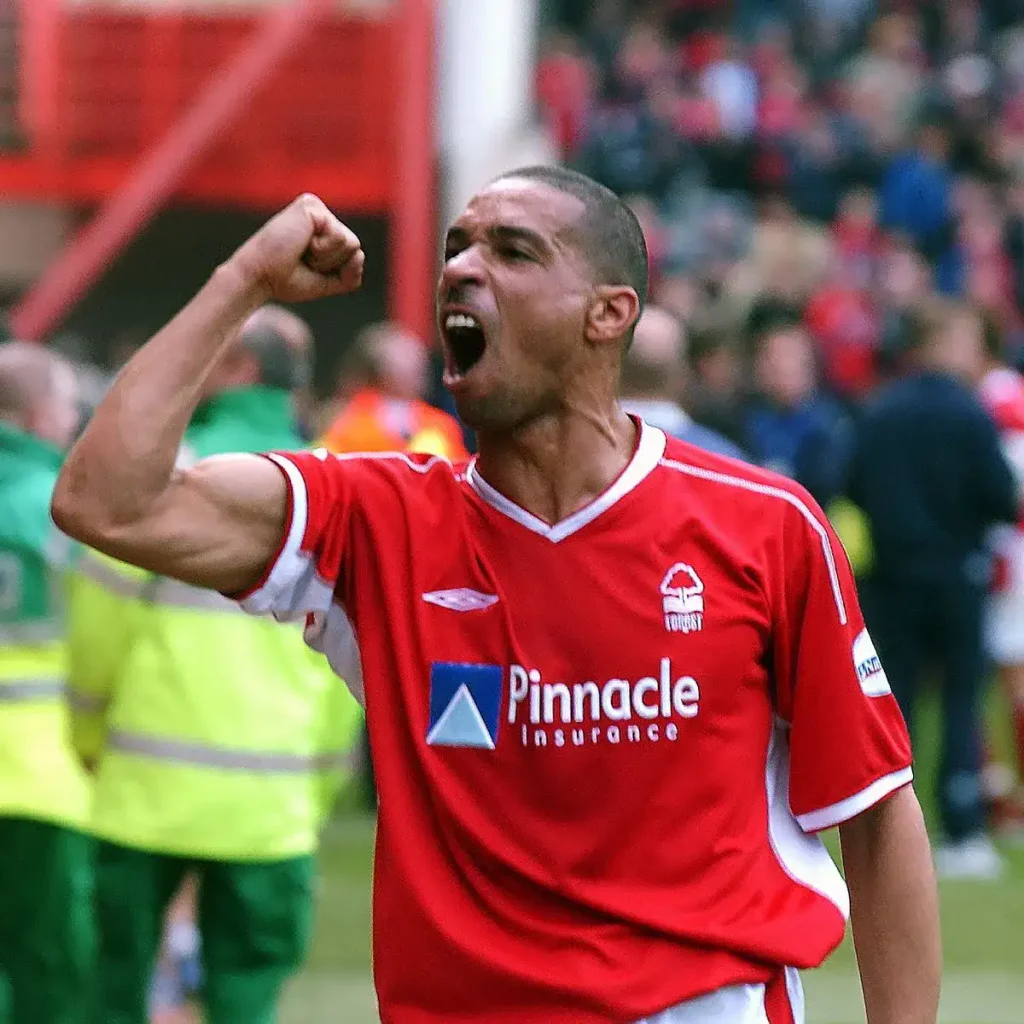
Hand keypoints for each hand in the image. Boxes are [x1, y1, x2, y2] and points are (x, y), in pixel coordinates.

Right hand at [229, 194, 364, 303]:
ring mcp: (317, 208)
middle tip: (302, 260)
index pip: (353, 254)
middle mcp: (321, 214)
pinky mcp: (312, 206)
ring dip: (326, 257)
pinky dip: (322, 248)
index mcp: (323, 229)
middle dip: (332, 263)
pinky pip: (339, 236)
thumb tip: (360, 255)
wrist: (260, 276)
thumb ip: (350, 275)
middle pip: (355, 247)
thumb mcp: (326, 282)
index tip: (307, 268)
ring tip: (301, 251)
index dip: (335, 270)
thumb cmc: (286, 279)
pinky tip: (300, 242)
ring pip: (351, 242)